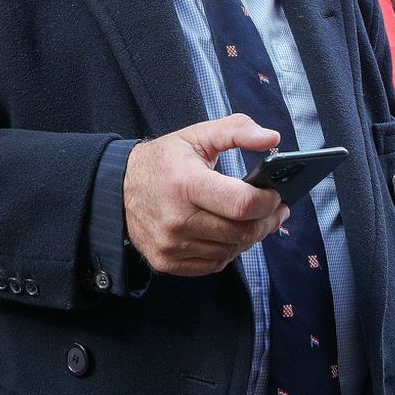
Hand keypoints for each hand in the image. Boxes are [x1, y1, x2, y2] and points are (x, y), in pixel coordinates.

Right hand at [124, 113, 288, 276]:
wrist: (118, 188)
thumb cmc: (163, 161)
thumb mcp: (197, 135)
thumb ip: (237, 130)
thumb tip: (272, 138)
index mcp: (186, 184)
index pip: (242, 204)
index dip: (268, 202)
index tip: (277, 195)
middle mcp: (177, 219)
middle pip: (241, 232)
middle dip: (267, 222)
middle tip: (277, 211)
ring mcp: (170, 245)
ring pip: (231, 251)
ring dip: (249, 237)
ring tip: (254, 220)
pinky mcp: (166, 261)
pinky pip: (213, 264)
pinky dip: (228, 251)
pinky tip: (229, 234)